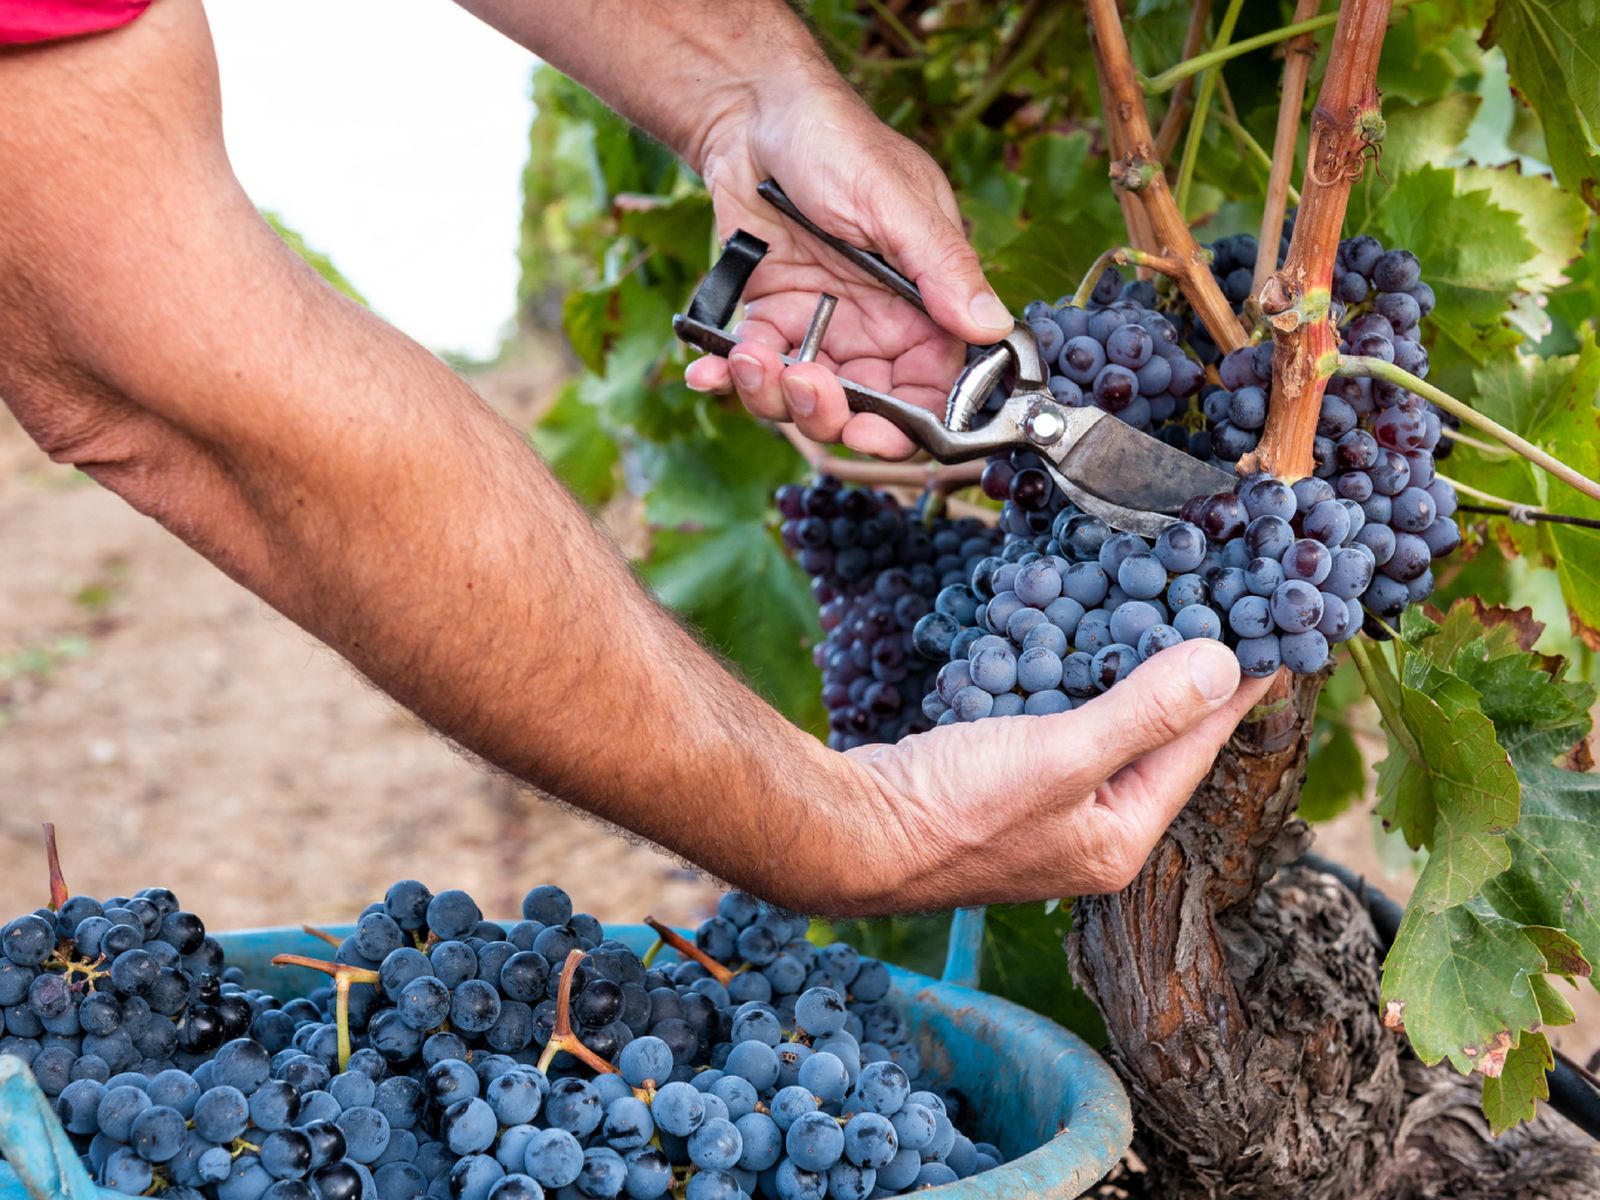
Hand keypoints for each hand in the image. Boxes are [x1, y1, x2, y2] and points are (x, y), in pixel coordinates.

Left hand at [683, 79, 1013, 458]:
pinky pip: (754, 370)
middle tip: (802, 384)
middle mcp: (876, 326)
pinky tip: (709, 370)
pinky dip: (728, 379)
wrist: (752, 113)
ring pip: (804, 401)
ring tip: (749, 357)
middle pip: (864, 412)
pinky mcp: (770, 319)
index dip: (907, 426)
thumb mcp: (894, 201)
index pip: (931, 389)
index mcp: (924, 304)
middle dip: (829, 416)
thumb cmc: (835, 141)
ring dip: (771, 397)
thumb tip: (991, 325)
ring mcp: (821, 328)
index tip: (870, 431)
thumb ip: (941, 268)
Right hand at [815, 641, 1277, 913]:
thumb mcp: (1061, 756)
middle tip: (1221, 614)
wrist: (853, 831)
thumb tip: (1224, 667)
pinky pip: (1059, 727)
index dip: (1233, 691)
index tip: (1273, 638)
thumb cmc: (955, 808)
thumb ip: (1143, 714)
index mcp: (1119, 838)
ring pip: (1105, 732)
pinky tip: (1072, 645)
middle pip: (1156, 744)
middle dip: (1187, 682)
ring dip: (1129, 675)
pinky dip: (1073, 683)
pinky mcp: (1002, 785)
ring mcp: (1044, 811)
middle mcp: (1090, 831)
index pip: (1194, 751)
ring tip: (1160, 616)